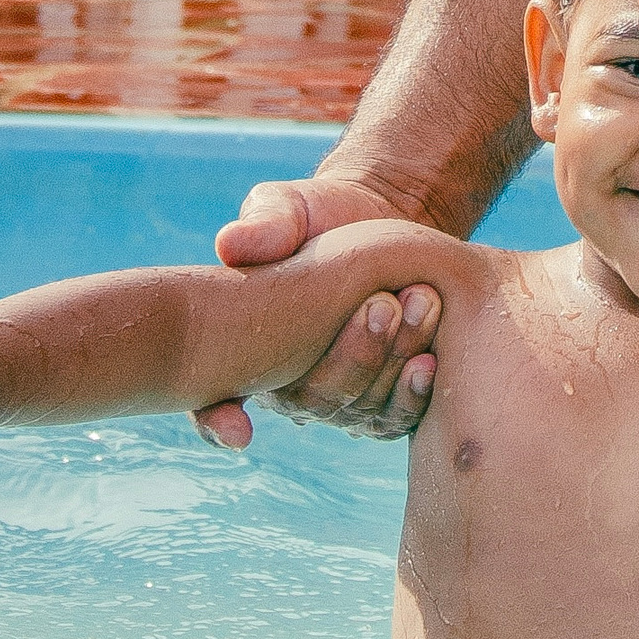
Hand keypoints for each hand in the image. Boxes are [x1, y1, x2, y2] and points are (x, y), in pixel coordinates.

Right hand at [189, 173, 441, 449]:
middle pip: (314, 400)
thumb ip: (263, 223)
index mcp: (245, 352)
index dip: (216, 420)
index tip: (238, 431)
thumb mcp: (287, 207)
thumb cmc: (322, 217)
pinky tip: (429, 362)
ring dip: (392, 361)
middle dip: (356, 354)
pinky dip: (412, 394)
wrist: (385, 223)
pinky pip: (394, 419)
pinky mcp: (383, 404)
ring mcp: (338, 403)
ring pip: (359, 409)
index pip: (210, 403)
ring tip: (420, 304)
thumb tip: (230, 244)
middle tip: (385, 303)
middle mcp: (288, 390)